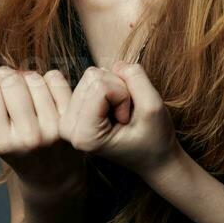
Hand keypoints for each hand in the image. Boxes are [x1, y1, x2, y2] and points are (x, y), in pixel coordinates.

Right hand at [0, 67, 84, 196]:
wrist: (53, 176)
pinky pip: (55, 79)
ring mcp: (53, 128)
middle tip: (12, 85)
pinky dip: (49, 79)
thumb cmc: (20, 149)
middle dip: (9, 77)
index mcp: (2, 142)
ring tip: (29, 92)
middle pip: (12, 83)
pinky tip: (46, 92)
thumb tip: (4, 70)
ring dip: (29, 79)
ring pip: (35, 79)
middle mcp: (28, 137)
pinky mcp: (72, 119)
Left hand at [59, 63, 179, 179]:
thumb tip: (116, 64)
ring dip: (115, 88)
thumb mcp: (153, 107)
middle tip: (126, 115)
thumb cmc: (155, 139)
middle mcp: (68, 129)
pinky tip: (114, 109)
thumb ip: (135, 78)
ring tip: (121, 113)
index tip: (129, 119)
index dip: (124, 95)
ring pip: (92, 74)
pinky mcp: (73, 111)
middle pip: (92, 77)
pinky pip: (92, 79)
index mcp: (84, 135)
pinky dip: (110, 88)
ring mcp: (68, 120)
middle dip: (118, 89)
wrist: (153, 158)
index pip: (100, 87)